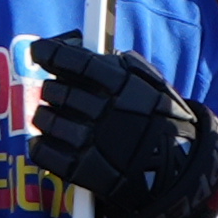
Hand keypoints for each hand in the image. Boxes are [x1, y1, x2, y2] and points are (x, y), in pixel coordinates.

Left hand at [23, 32, 217, 217]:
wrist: (177, 172)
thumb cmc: (161, 121)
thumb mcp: (152, 84)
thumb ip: (119, 64)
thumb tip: (80, 46)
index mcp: (121, 84)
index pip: (74, 61)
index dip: (51, 53)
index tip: (39, 52)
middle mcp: (103, 110)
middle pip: (55, 90)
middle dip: (54, 91)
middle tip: (62, 96)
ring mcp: (91, 141)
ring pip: (45, 119)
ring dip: (46, 117)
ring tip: (58, 120)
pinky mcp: (81, 170)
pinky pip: (42, 152)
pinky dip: (41, 145)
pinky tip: (49, 143)